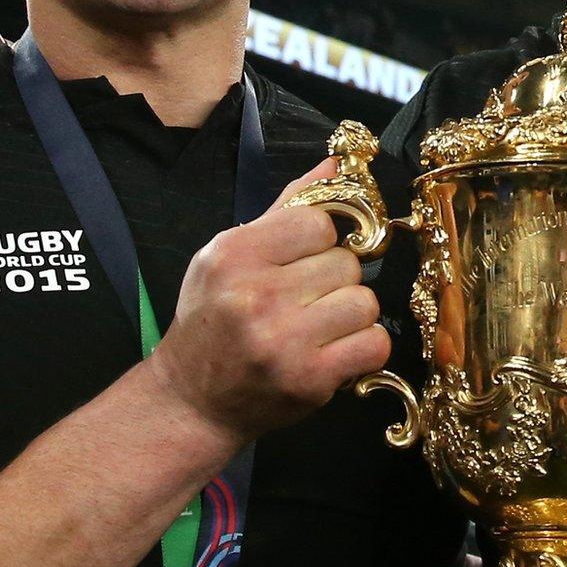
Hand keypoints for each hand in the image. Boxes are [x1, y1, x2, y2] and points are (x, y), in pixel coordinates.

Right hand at [144, 159, 389, 441]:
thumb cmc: (212, 322)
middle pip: (346, 264)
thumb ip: (284, 211)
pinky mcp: (309, 380)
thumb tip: (335, 166)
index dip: (319, 242)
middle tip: (307, 301)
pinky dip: (362, 347)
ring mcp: (283, 341)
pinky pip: (374, 344)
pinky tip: (334, 351)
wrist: (193, 401)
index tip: (303, 262)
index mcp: (233, 255)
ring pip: (365, 302)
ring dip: (351, 315)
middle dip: (334, 281)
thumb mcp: (228, 257)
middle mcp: (256, 296)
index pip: (318, 223)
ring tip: (320, 327)